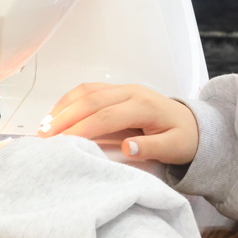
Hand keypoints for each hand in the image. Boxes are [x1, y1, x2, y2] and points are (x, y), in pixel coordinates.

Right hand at [39, 83, 197, 165]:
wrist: (194, 124)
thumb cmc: (183, 139)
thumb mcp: (175, 148)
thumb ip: (151, 147)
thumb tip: (126, 147)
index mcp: (144, 105)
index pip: (106, 115)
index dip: (82, 128)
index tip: (61, 142)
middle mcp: (131, 92)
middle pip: (91, 100)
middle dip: (65, 117)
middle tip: (43, 136)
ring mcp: (123, 89)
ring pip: (87, 91)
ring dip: (63, 107)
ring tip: (43, 127)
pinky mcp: (117, 91)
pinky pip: (89, 90)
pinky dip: (69, 101)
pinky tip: (56, 116)